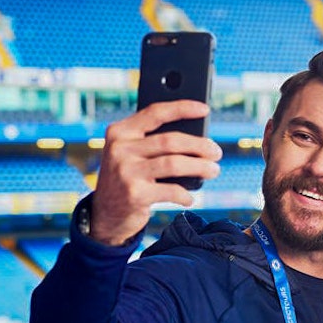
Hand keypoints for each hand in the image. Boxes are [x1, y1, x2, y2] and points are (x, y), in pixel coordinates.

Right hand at [91, 100, 221, 245]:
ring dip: (200, 167)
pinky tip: (189, 198)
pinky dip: (185, 194)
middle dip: (200, 145)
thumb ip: (152, 141)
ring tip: (213, 170)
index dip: (182, 108)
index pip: (155, 113)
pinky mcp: (134, 194)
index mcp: (120, 132)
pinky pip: (172, 190)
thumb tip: (198, 140)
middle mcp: (119, 149)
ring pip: (174, 163)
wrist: (105, 213)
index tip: (205, 109)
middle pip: (171, 141)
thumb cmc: (128, 177)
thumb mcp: (131, 154)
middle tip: (217, 152)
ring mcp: (126, 172)